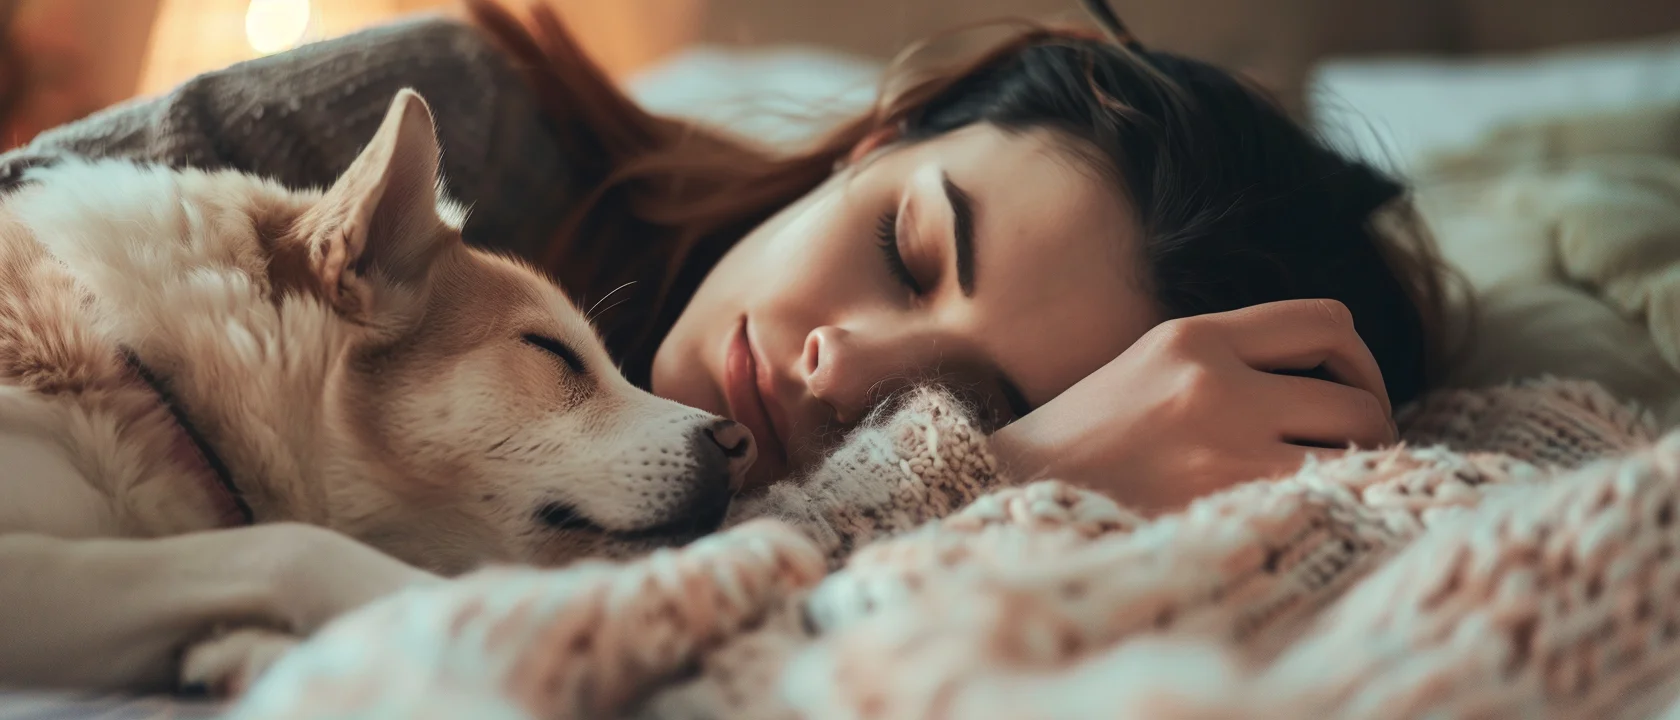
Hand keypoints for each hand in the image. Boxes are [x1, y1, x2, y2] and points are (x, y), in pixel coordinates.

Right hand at [989, 299, 1396, 512]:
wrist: (1011, 493)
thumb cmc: (1084, 442)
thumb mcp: (1148, 368)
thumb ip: (1227, 361)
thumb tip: (1327, 383)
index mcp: (1193, 338)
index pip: (1326, 321)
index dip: (1360, 360)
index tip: (1350, 392)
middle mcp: (1215, 382)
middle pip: (1354, 395)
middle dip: (1370, 427)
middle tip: (1353, 454)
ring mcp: (1222, 446)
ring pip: (1351, 452)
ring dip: (1359, 473)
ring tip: (1336, 487)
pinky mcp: (1223, 504)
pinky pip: (1322, 497)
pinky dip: (1331, 506)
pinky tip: (1310, 514)